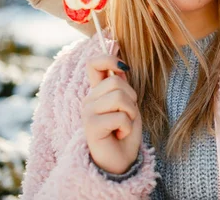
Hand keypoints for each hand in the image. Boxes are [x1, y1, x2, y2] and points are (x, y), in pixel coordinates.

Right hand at [82, 55, 141, 174]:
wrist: (120, 161)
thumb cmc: (124, 132)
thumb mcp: (128, 105)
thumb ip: (122, 87)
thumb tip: (121, 68)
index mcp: (98, 92)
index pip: (93, 64)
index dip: (109, 59)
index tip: (123, 68)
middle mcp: (89, 100)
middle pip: (116, 82)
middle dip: (132, 98)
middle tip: (127, 115)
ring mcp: (88, 112)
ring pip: (119, 97)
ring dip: (130, 113)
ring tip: (124, 125)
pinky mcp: (91, 126)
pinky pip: (119, 117)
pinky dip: (127, 127)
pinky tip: (119, 135)